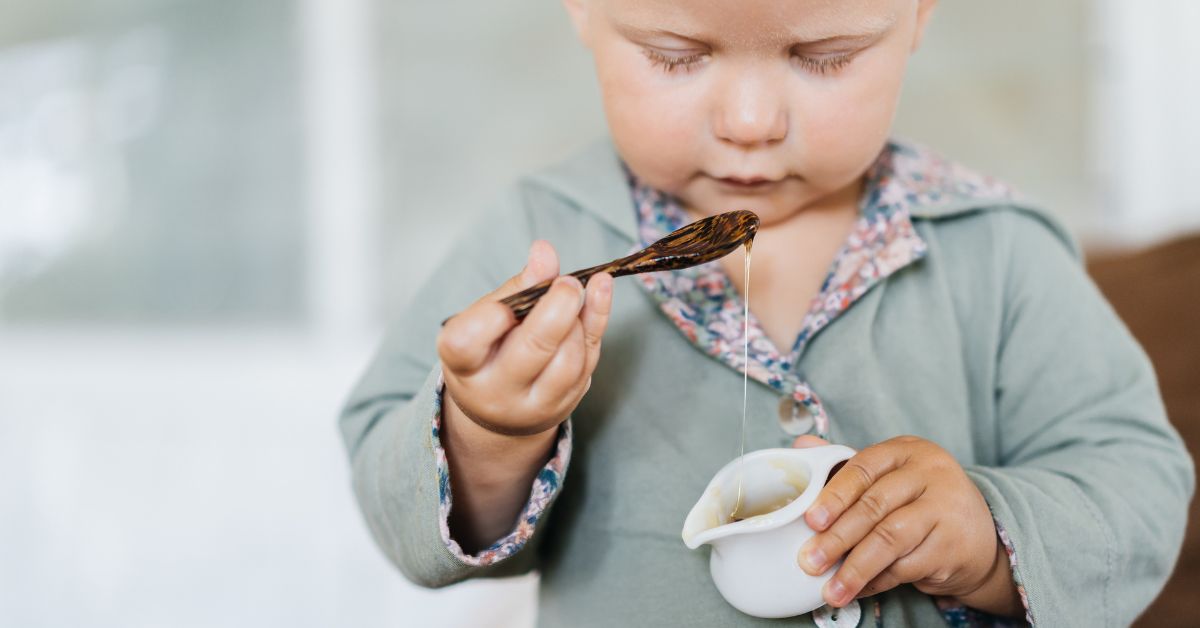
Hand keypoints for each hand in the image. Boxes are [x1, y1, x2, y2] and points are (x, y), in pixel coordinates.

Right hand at [437, 240, 612, 436]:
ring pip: (567, 361)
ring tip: (575, 291)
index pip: (466, 344)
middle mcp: (496, 392)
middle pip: (531, 351)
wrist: (499, 406)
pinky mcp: (566, 404)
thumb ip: (516, 286)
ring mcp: (534, 405)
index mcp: (462, 365)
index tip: (504, 307)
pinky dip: (597, 320)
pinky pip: (589, 361)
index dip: (488, 321)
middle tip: (568, 283)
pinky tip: (601, 289)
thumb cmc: (487, 351)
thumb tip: (544, 252)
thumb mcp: (486, 318)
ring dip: (577, 320)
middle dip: (556, 311)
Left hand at [791, 435, 1020, 616]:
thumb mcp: (889, 474)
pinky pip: (906, 568)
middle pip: (874, 506)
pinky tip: (858, 590)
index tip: (811, 520)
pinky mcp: (953, 546)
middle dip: (837, 538)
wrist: (980, 534)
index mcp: (907, 451)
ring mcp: (946, 510)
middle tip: (810, 560)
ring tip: (832, 589)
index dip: (833, 495)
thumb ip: (846, 464)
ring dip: (855, 568)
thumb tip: (800, 448)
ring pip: (890, 540)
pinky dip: (877, 582)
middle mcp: (931, 475)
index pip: (863, 467)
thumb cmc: (920, 499)